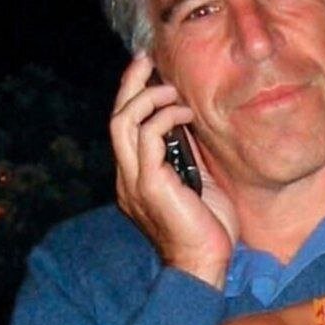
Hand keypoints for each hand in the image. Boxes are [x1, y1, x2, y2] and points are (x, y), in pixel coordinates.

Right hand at [110, 54, 237, 286]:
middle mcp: (127, 177)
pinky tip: (185, 114)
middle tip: (146, 59)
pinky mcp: (151, 185)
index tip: (148, 72)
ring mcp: (134, 181)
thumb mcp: (197, 181)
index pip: (124, 128)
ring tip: (172, 90)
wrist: (206, 264)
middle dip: (129, 84)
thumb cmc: (207, 228)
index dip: (132, 96)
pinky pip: (148, 138)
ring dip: (148, 98)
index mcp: (135, 177)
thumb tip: (189, 121)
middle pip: (116, 118)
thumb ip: (186, 154)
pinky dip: (165, 118)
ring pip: (124, 123)